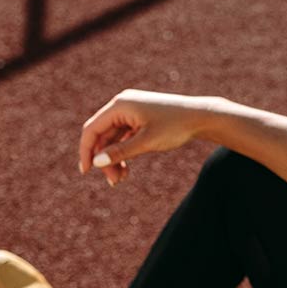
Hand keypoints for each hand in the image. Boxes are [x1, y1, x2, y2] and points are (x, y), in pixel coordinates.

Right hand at [78, 89, 211, 185]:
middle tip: (114, 182)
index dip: (86, 151)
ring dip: (114, 159)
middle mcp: (122, 105)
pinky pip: (123, 138)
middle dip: (104, 160)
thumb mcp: (146, 142)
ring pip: (112, 139)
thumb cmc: (175, 126)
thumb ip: (120, 152)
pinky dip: (123, 153)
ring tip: (121, 180)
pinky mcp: (138, 119)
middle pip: (102, 136)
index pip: (92, 129)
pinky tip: (126, 170)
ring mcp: (130, 112)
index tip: (86, 172)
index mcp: (120, 105)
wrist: (201, 117)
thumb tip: (96, 162)